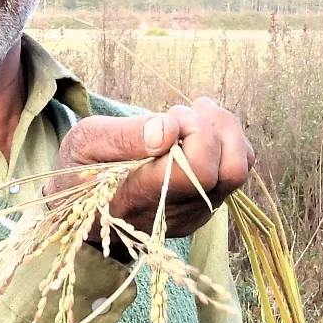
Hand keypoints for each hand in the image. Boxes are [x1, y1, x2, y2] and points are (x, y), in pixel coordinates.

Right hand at [49, 98, 252, 241]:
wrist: (84, 210)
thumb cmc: (83, 170)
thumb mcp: (84, 144)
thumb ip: (124, 136)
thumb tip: (169, 128)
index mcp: (142, 196)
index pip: (198, 171)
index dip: (196, 132)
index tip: (170, 116)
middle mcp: (176, 211)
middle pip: (229, 170)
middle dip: (216, 127)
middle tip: (183, 110)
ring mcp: (195, 213)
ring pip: (239, 170)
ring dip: (225, 131)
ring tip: (193, 113)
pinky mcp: (205, 208)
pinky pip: (235, 172)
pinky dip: (226, 143)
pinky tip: (198, 131)